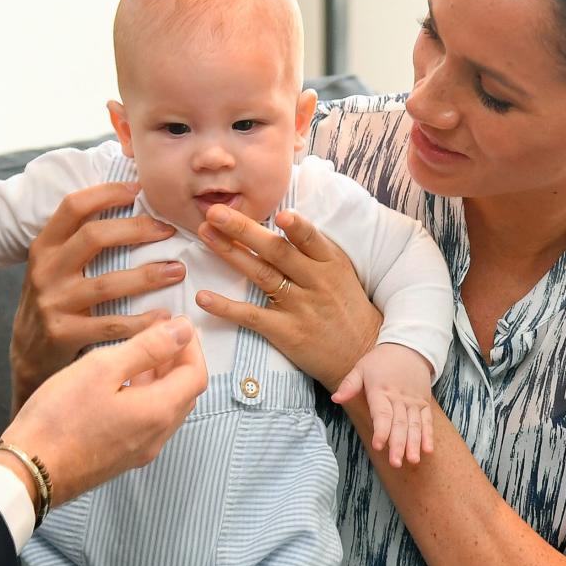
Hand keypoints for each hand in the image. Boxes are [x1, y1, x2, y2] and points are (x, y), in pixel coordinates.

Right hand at [0, 316, 207, 505]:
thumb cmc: (60, 416)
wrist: (28, 470)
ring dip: (162, 378)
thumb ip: (147, 348)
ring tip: (140, 352)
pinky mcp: (121, 457)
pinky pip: (147, 422)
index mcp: (158, 412)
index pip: (196, 375)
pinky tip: (121, 382)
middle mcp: (156, 437)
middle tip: (160, 333)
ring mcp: (139, 451)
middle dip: (179, 360)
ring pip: (166, 408)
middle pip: (185, 393)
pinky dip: (145, 396)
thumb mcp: (102, 368)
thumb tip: (183, 330)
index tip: (175, 324)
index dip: (191, 346)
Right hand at [11, 181, 186, 410]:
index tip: (139, 190)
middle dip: (137, 229)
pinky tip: (164, 317)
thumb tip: (128, 201)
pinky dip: (141, 321)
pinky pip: (111, 324)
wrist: (27, 353)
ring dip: (148, 276)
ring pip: (107, 283)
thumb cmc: (54, 300)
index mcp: (44, 246)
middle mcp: (46, 270)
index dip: (106, 193)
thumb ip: (79, 240)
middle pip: (94, 237)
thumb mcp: (54, 265)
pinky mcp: (64, 334)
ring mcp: (53, 303)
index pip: (73, 206)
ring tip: (177, 270)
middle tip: (168, 230)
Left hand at [194, 205, 381, 390]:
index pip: (311, 239)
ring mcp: (300, 307)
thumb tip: (280, 217)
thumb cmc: (346, 306)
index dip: (296, 227)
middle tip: (215, 212)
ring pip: (261, 274)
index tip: (279, 213)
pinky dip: (226, 307)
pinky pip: (252, 316)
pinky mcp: (286, 332)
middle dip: (244, 229)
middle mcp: (316, 281)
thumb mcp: (340, 271)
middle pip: (276, 251)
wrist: (362, 353)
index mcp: (330, 262)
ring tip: (205, 235)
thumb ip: (313, 249)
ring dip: (229, 253)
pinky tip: (203, 297)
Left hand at [331, 342, 434, 466]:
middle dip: (398, 444)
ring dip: (414, 444)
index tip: (378, 446)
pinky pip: (427, 421)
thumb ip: (349, 385)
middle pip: (399, 423)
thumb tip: (336, 399)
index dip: (381, 430)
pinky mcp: (423, 403)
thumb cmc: (379, 360)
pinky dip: (428, 435)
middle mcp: (399, 398)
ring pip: (414, 425)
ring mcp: (413, 401)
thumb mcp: (360, 367)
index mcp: (381, 390)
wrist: (407, 348)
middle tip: (395, 462)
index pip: (382, 413)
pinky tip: (428, 450)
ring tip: (413, 460)